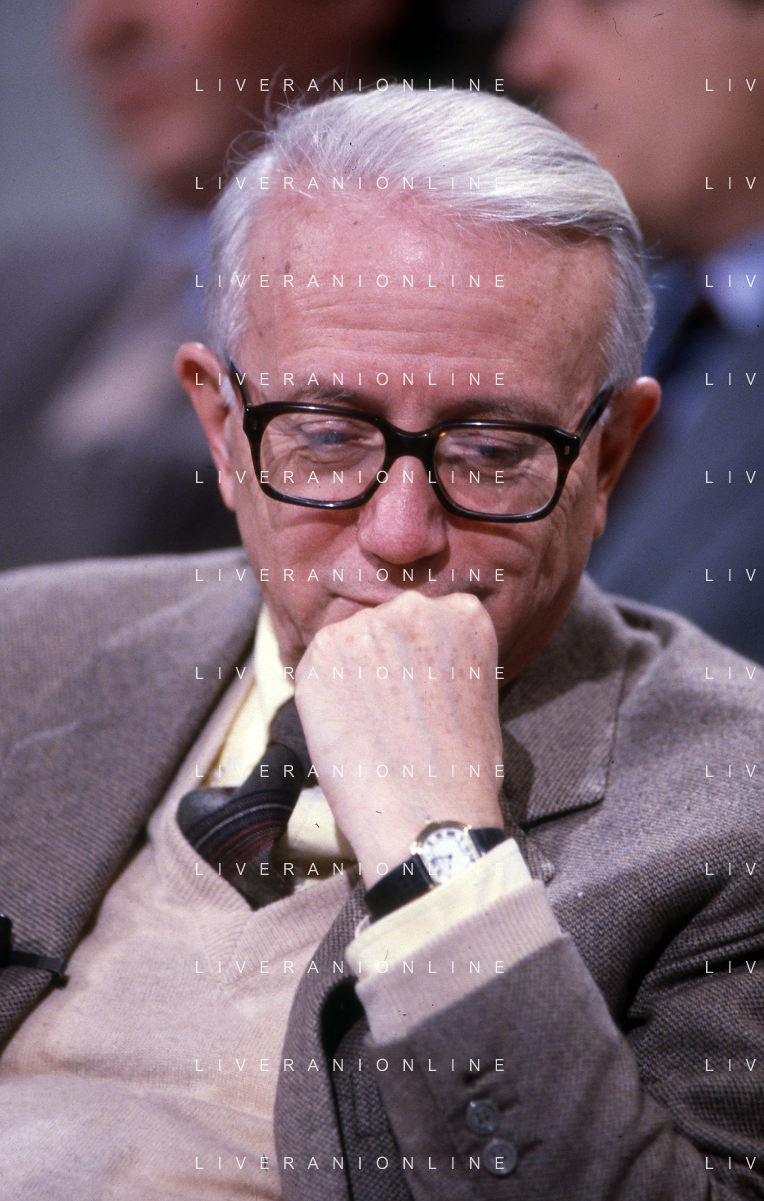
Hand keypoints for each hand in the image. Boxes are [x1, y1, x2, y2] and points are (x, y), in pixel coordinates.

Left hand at [294, 592, 504, 875]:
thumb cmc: (462, 770)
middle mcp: (416, 607)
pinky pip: (318, 664)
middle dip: (384, 660)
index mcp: (464, 614)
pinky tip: (346, 727)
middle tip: (391, 712)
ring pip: (351, 644)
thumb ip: (446, 657)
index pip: (428, 620)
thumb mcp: (477, 692)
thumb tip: (408, 658)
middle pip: (386, 625)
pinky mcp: (324, 650)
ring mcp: (367, 625)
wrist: (427, 814)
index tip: (418, 690)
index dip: (417, 658)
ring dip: (353, 675)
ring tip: (370, 726)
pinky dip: (323, 692)